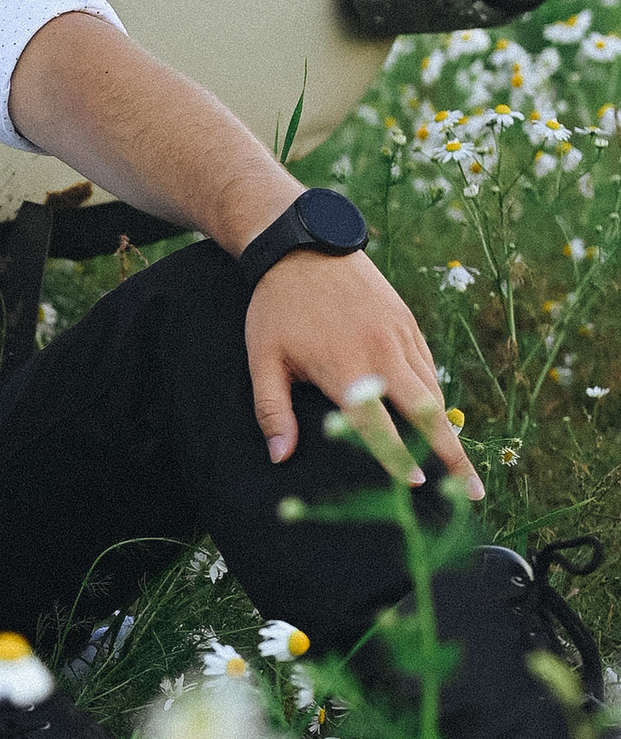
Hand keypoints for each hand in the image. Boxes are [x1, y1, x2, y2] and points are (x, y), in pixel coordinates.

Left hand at [247, 251, 483, 498]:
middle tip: (475, 492)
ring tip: (460, 463)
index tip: (417, 484)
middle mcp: (382, 356)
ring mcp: (400, 337)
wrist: (304, 247)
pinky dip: (435, 394)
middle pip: (427, 414)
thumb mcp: (262, 360)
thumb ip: (272, 411)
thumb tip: (279, 456)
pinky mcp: (407, 323)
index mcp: (346, 371)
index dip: (397, 457)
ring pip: (432, 392)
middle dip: (452, 455)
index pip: (378, 427)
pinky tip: (435, 415)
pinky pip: (427, 367)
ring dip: (446, 428)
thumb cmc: (277, 308)